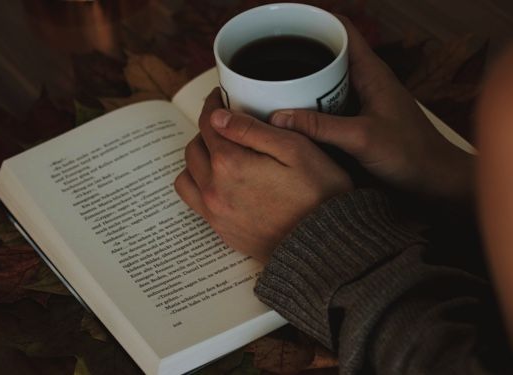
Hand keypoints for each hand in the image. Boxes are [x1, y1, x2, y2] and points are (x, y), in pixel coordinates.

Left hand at [174, 89, 352, 261]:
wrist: (325, 245)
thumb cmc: (319, 194)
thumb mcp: (295, 149)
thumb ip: (252, 130)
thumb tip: (218, 116)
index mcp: (230, 163)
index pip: (209, 123)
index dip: (214, 105)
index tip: (221, 97)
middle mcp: (214, 189)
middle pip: (194, 148)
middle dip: (207, 131)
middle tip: (227, 125)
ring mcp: (215, 213)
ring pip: (187, 176)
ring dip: (199, 161)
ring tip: (221, 156)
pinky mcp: (222, 231)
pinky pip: (195, 202)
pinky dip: (201, 186)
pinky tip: (223, 183)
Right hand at [269, 17, 474, 198]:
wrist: (435, 181)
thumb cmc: (412, 155)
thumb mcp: (361, 138)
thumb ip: (321, 127)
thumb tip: (278, 117)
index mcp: (372, 71)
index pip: (342, 29)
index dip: (315, 20)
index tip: (286, 23)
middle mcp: (367, 80)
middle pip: (329, 53)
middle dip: (300, 52)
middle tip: (269, 59)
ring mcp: (363, 99)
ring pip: (328, 80)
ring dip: (304, 81)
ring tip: (272, 84)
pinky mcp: (360, 119)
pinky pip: (330, 103)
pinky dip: (311, 104)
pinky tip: (293, 115)